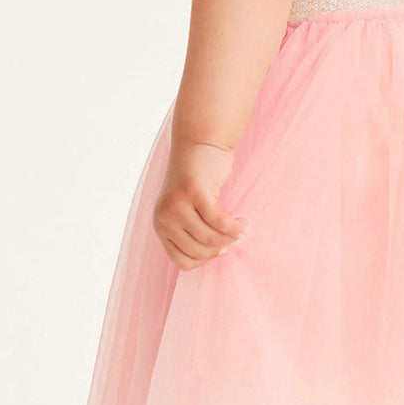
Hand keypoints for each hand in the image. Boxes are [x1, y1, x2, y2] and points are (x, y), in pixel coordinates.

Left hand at [153, 142, 244, 270]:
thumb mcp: (188, 211)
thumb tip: (217, 254)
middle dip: (221, 248)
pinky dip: (233, 226)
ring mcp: (177, 205)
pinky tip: (241, 223)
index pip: (183, 261)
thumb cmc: (199, 180)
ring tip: (240, 229)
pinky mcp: (193, 192)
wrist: (198, 143)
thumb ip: (194, 232)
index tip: (220, 248)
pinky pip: (218, 221)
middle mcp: (164, 218)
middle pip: (198, 252)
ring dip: (230, 237)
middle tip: (233, 238)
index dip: (206, 259)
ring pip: (209, 239)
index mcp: (162, 226)